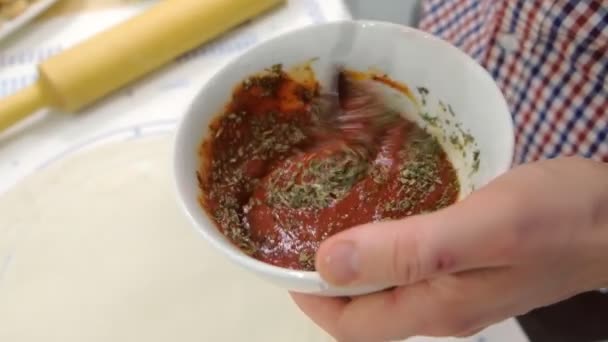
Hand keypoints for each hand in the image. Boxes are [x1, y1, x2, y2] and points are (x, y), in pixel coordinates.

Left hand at [291, 157, 607, 341]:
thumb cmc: (557, 219)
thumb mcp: (480, 228)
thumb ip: (407, 250)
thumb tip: (329, 264)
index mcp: (435, 308)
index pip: (349, 325)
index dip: (309, 299)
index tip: (285, 259)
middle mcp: (441, 310)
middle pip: (363, 311)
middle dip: (324, 282)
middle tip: (301, 230)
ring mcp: (458, 292)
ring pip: (385, 289)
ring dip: (353, 262)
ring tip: (331, 217)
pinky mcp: (471, 269)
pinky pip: (411, 268)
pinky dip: (384, 247)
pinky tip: (382, 213)